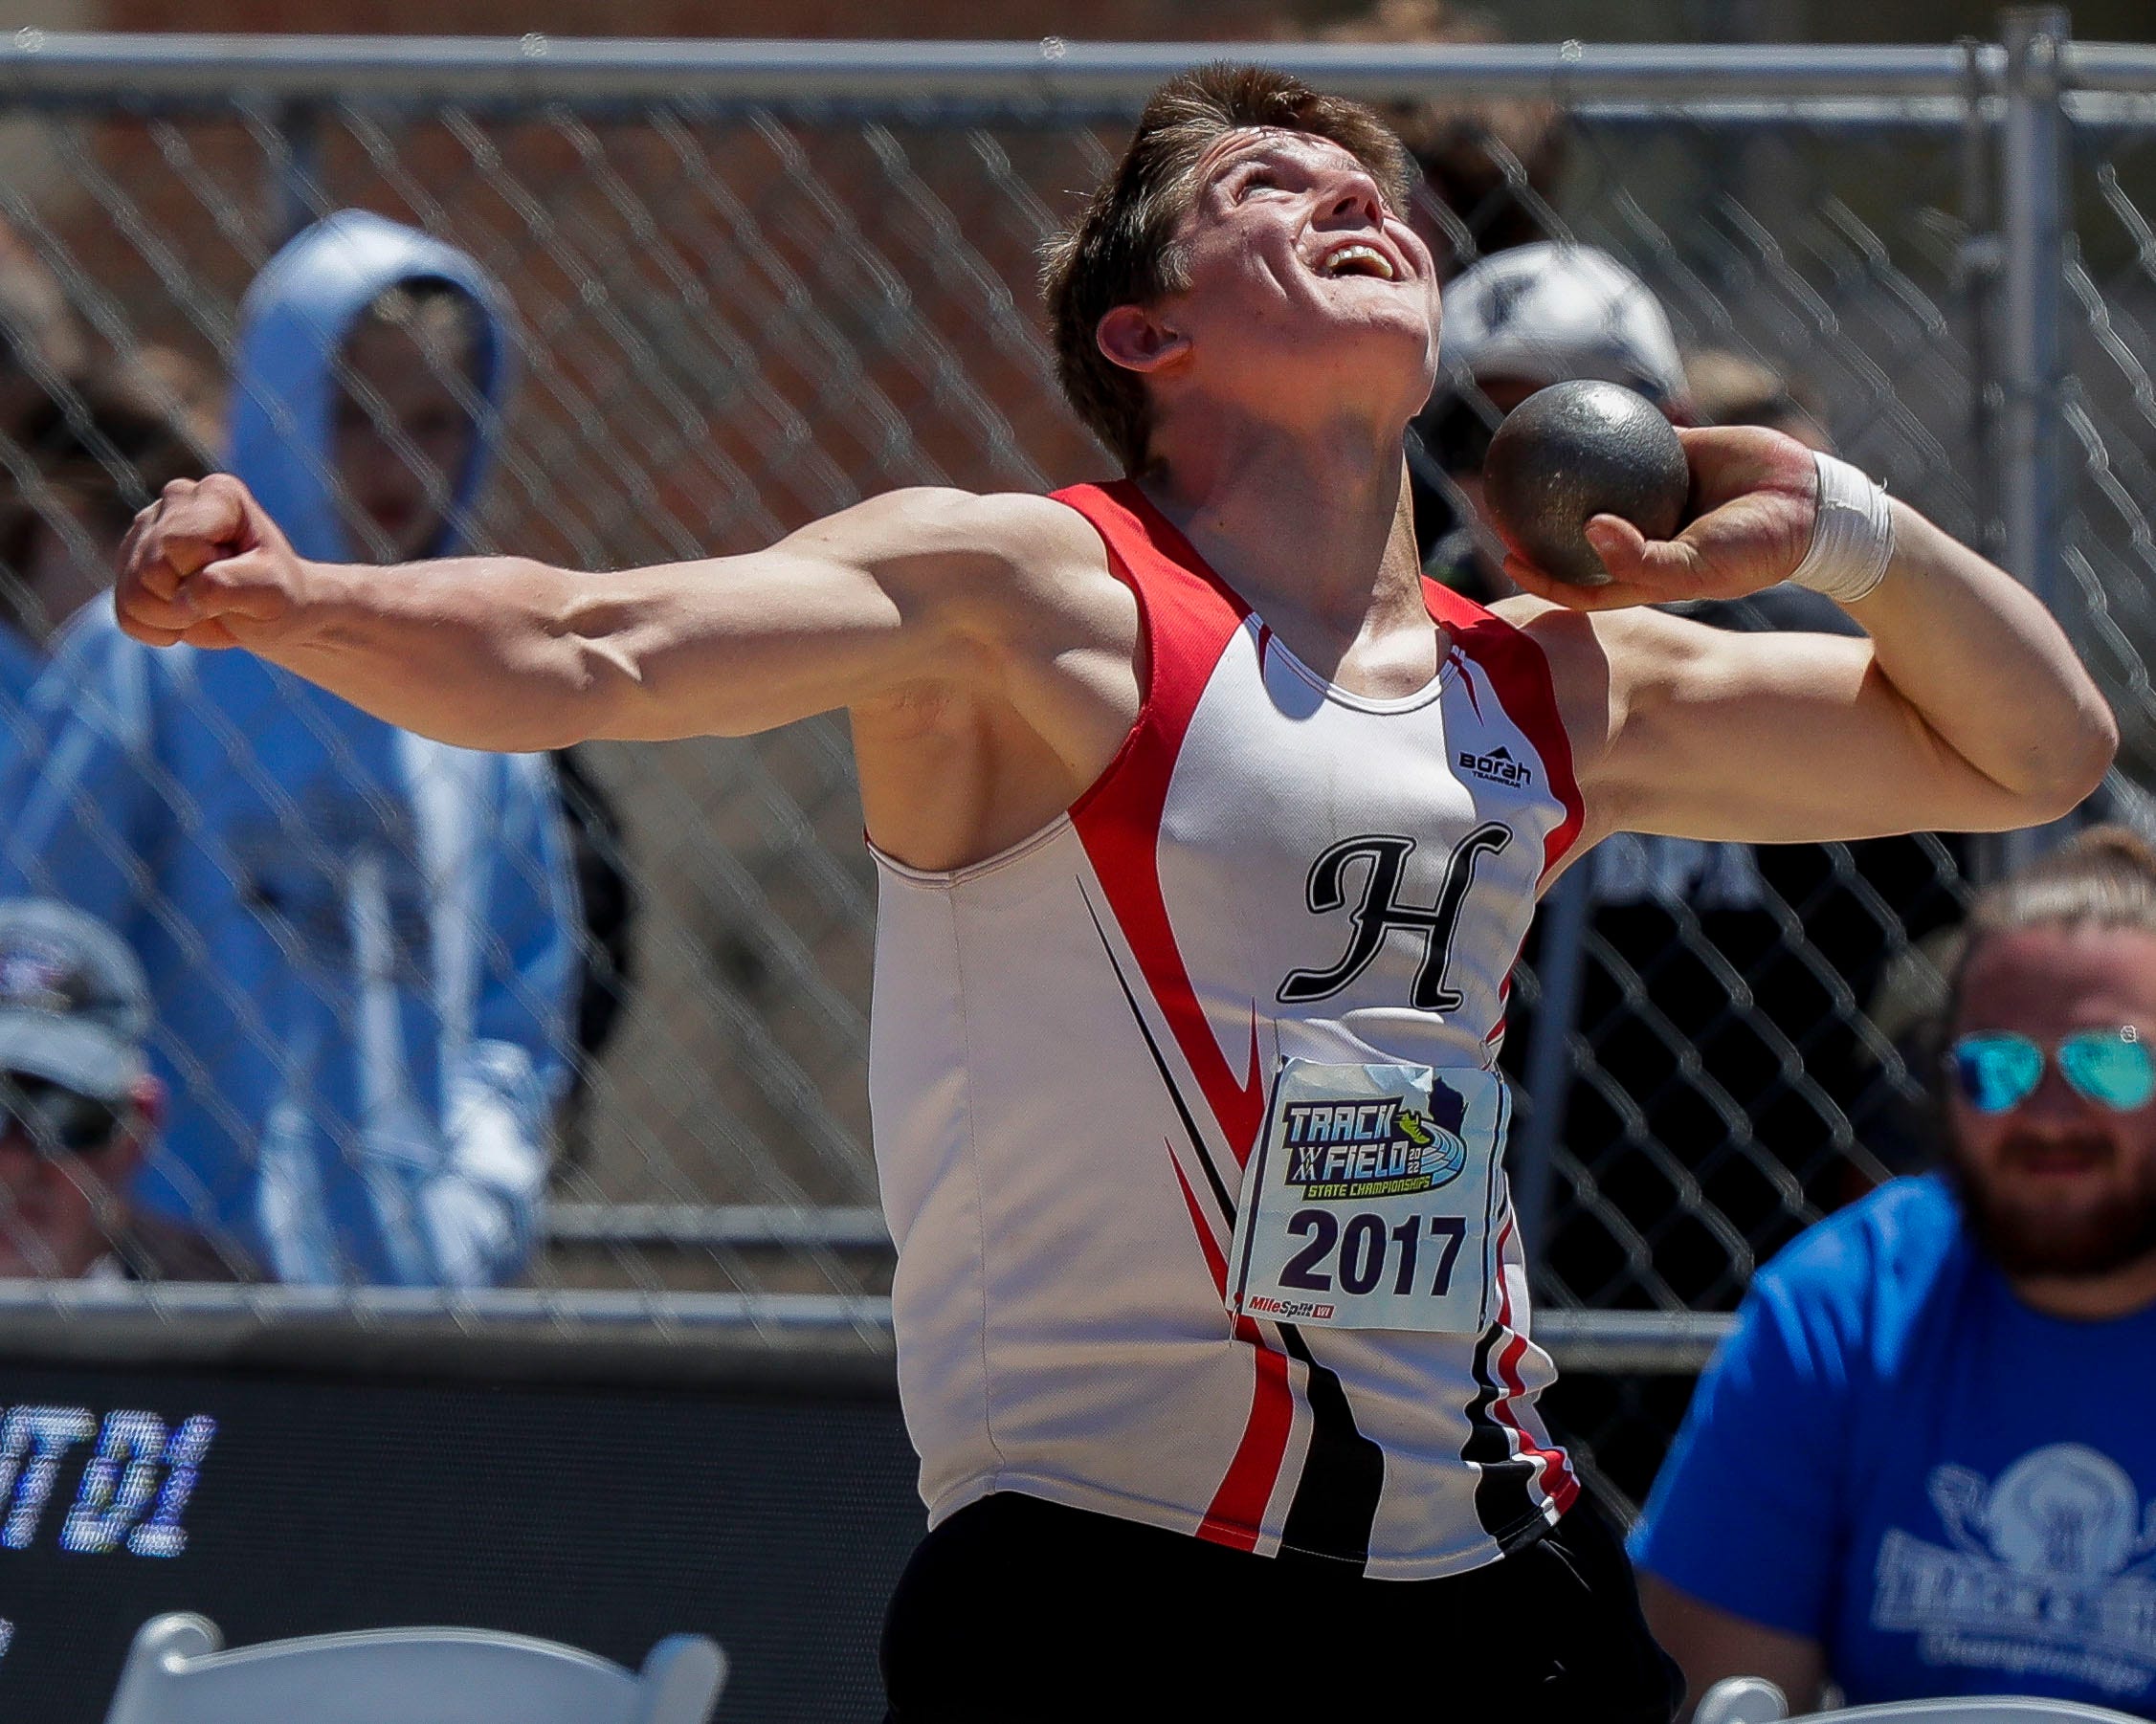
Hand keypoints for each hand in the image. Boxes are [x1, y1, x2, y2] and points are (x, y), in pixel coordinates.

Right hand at [114, 474, 310, 650]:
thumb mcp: (272, 592)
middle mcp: (176, 500)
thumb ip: (231, 587)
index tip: (238, 575)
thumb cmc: (276, 594)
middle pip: (151, 570)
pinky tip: (183, 616)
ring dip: (172, 618)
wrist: (266, 610)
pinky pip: (124, 613)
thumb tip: (183, 598)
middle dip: (187, 601)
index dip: (204, 573)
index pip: (179, 543)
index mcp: (218, 494)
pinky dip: (156, 628)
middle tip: (221, 598)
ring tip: (204, 607)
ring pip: (132, 594)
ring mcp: (147, 529)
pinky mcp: (129, 560)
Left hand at [1502, 425, 1819, 612]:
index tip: (1506, 556)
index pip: (1579, 579)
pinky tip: (1574, 406)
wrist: (1809, 503)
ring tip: (1526, 446)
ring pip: (1599, 480)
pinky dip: (1607, 425)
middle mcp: (1643, 534)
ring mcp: (1657, 493)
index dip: (1540, 575)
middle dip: (1536, 520)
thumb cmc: (1755, 548)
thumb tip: (1587, 532)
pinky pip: (1631, 436)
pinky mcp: (1675, 454)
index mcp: (1642, 572)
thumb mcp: (1697, 566)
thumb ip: (1642, 560)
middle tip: (1498, 497)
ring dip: (1563, 468)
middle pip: (1576, 530)